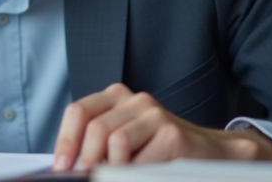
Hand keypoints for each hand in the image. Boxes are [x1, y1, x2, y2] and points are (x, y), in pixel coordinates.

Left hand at [52, 83, 271, 169]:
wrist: (209, 152)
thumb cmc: (159, 149)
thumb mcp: (124, 140)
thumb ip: (97, 146)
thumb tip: (69, 165)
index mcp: (116, 98)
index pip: (79, 111)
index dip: (66, 140)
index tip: (62, 166)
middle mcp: (135, 100)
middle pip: (95, 128)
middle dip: (86, 160)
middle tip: (87, 178)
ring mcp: (155, 114)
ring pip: (116, 141)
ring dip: (111, 169)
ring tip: (117, 177)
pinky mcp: (172, 133)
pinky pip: (141, 159)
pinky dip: (134, 174)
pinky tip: (141, 176)